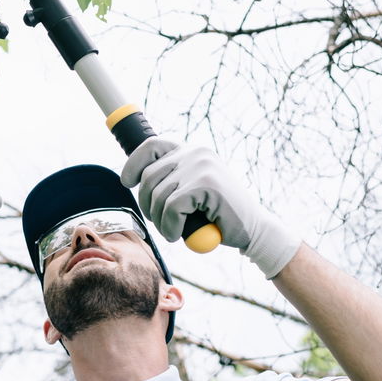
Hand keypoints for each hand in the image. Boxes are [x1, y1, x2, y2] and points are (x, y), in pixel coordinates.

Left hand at [120, 138, 300, 277]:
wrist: (253, 229)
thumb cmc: (217, 214)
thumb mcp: (191, 190)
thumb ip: (172, 179)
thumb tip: (134, 178)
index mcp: (191, 150)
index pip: (151, 145)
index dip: (134, 164)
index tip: (128, 182)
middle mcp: (196, 153)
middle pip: (149, 177)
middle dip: (147, 205)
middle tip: (161, 222)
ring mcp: (201, 166)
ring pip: (159, 196)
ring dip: (160, 221)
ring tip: (173, 231)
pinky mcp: (206, 184)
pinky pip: (171, 208)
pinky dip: (170, 226)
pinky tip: (179, 235)